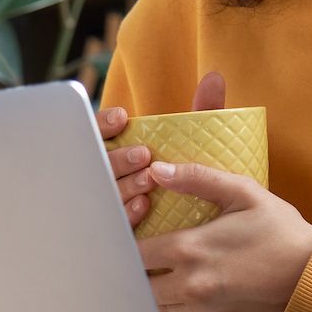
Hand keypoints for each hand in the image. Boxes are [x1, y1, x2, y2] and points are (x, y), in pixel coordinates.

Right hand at [98, 71, 226, 229]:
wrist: (208, 226)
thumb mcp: (198, 143)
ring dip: (124, 184)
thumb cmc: (197, 177)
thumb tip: (215, 78)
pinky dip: (126, 213)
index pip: (95, 133)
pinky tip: (143, 206)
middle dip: (118, 157)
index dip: (102, 124)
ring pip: (105, 194)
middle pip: (98, 165)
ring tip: (148, 180)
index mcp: (119, 150)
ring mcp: (112, 206)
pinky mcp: (119, 233)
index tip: (122, 117)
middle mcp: (109, 176)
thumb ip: (204, 111)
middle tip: (143, 154)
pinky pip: (113, 225)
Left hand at [136, 148, 311, 311]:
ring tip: (177, 270)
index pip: (134, 253)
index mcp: (189, 250)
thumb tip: (157, 171)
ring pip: (160, 305)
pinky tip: (208, 286)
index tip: (137, 235)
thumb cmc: (282, 232)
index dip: (129, 243)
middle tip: (154, 254)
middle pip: (140, 285)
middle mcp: (190, 286)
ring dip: (162, 289)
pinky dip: (191, 304)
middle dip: (141, 270)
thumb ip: (197, 178)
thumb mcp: (244, 193)